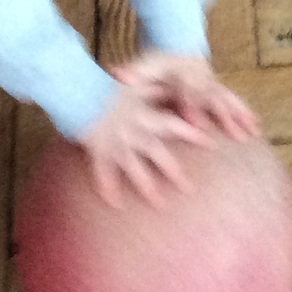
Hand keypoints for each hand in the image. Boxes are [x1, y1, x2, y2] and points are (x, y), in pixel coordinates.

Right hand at [79, 83, 210, 207]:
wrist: (80, 92)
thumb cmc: (111, 90)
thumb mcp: (136, 87)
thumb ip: (156, 91)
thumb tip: (173, 90)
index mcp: (145, 115)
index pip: (173, 125)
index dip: (192, 134)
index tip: (210, 144)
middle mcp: (134, 132)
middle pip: (157, 154)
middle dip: (173, 172)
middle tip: (189, 189)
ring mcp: (117, 144)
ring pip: (134, 168)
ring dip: (147, 186)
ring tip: (159, 204)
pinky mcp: (99, 152)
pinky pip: (103, 173)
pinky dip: (108, 187)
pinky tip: (115, 204)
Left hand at [112, 51, 260, 141]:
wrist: (178, 45)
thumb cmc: (158, 62)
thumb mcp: (144, 65)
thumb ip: (132, 73)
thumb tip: (117, 75)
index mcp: (181, 73)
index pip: (187, 90)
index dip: (191, 105)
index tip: (193, 123)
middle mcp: (200, 77)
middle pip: (212, 95)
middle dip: (222, 114)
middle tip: (230, 134)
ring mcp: (211, 82)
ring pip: (227, 98)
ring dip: (239, 116)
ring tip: (249, 133)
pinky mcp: (217, 89)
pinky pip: (233, 101)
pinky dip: (244, 113)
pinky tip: (254, 127)